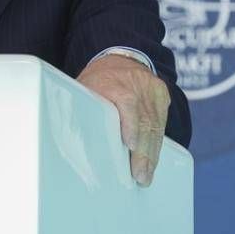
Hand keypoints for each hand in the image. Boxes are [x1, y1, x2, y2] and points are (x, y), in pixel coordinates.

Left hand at [78, 53, 170, 186]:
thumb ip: (85, 109)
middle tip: (141, 176)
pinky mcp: (162, 94)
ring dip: (152, 153)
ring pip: (155, 125)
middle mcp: (135, 84)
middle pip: (143, 120)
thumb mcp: (85, 88)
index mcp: (111, 81)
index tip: (131, 145)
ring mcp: (151, 88)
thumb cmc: (96, 81)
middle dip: (142, 152)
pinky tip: (154, 160)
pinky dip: (157, 142)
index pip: (126, 102)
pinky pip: (161, 122)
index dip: (130, 125)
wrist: (120, 57)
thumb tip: (72, 142)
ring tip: (147, 174)